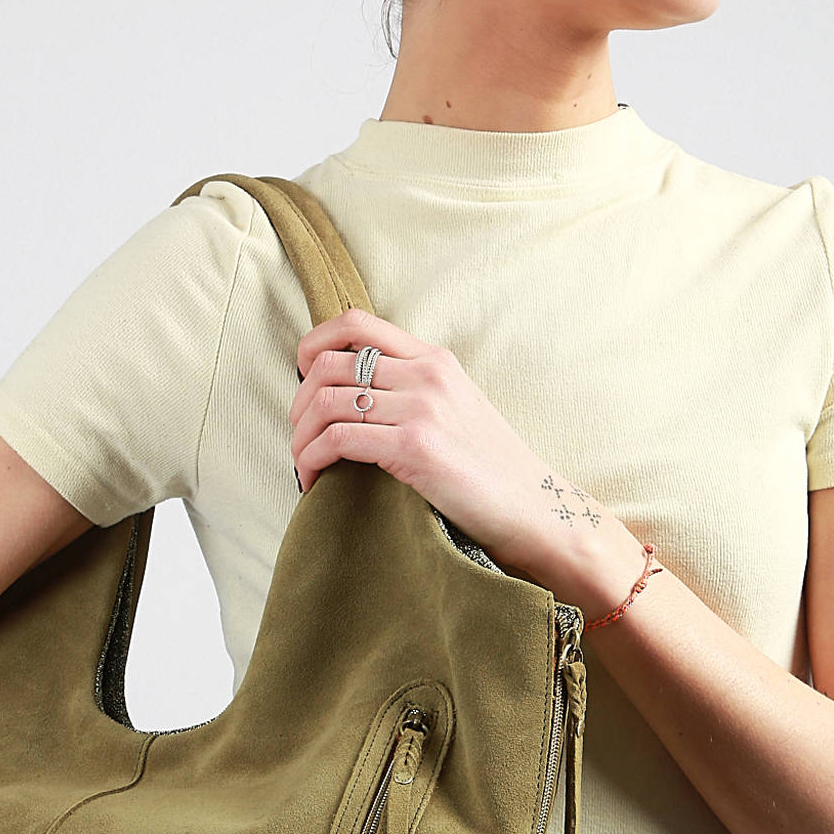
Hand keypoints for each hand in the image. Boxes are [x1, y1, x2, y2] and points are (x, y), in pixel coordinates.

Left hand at [292, 307, 643, 615]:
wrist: (536, 509)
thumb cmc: (493, 473)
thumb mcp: (458, 412)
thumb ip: (416, 394)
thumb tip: (358, 399)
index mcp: (435, 360)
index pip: (355, 323)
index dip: (312, 344)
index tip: (301, 379)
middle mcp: (427, 374)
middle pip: (327, 363)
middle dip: (298, 402)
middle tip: (299, 437)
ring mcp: (422, 408)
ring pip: (325, 402)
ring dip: (299, 437)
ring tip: (303, 464)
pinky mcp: (416, 448)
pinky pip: (337, 440)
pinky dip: (311, 461)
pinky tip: (313, 482)